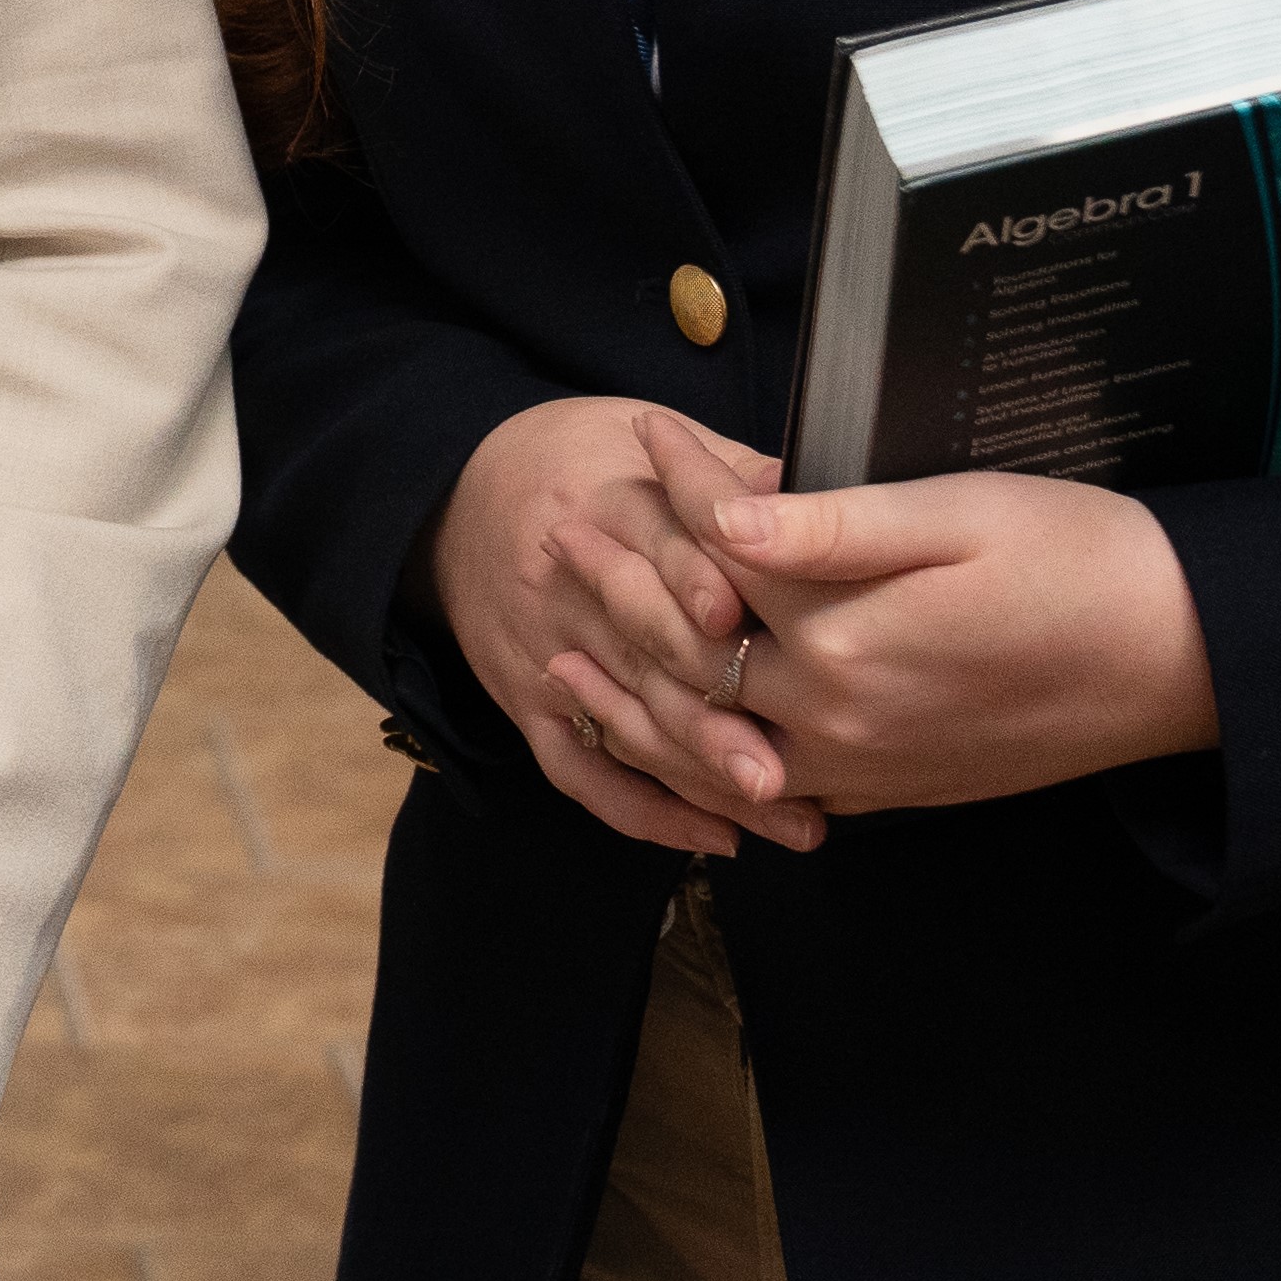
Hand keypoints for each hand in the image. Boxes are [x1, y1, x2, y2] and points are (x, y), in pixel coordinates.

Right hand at [430, 392, 819, 852]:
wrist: (463, 496)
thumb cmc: (586, 466)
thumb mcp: (651, 443)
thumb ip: (734, 474)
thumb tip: (817, 495)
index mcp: (609, 507)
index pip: (656, 547)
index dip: (697, 583)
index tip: (743, 624)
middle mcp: (570, 585)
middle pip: (644, 654)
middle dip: (713, 718)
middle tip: (786, 771)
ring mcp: (544, 651)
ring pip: (624, 724)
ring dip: (703, 780)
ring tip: (787, 819)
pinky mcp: (526, 704)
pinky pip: (580, 770)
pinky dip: (643, 812)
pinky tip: (714, 836)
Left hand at [579, 409, 1219, 812]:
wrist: (1181, 662)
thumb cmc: (1079, 563)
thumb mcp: (954, 517)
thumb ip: (828, 527)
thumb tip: (719, 515)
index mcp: (844, 641)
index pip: (723, 551)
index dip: (679, 483)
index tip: (642, 431)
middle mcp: (837, 719)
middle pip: (693, 655)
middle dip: (621, 592)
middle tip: (562, 538)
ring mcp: (861, 768)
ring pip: (711, 746)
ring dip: (634, 702)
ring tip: (566, 663)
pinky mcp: (890, 791)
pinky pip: (766, 790)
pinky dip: (704, 764)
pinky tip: (674, 740)